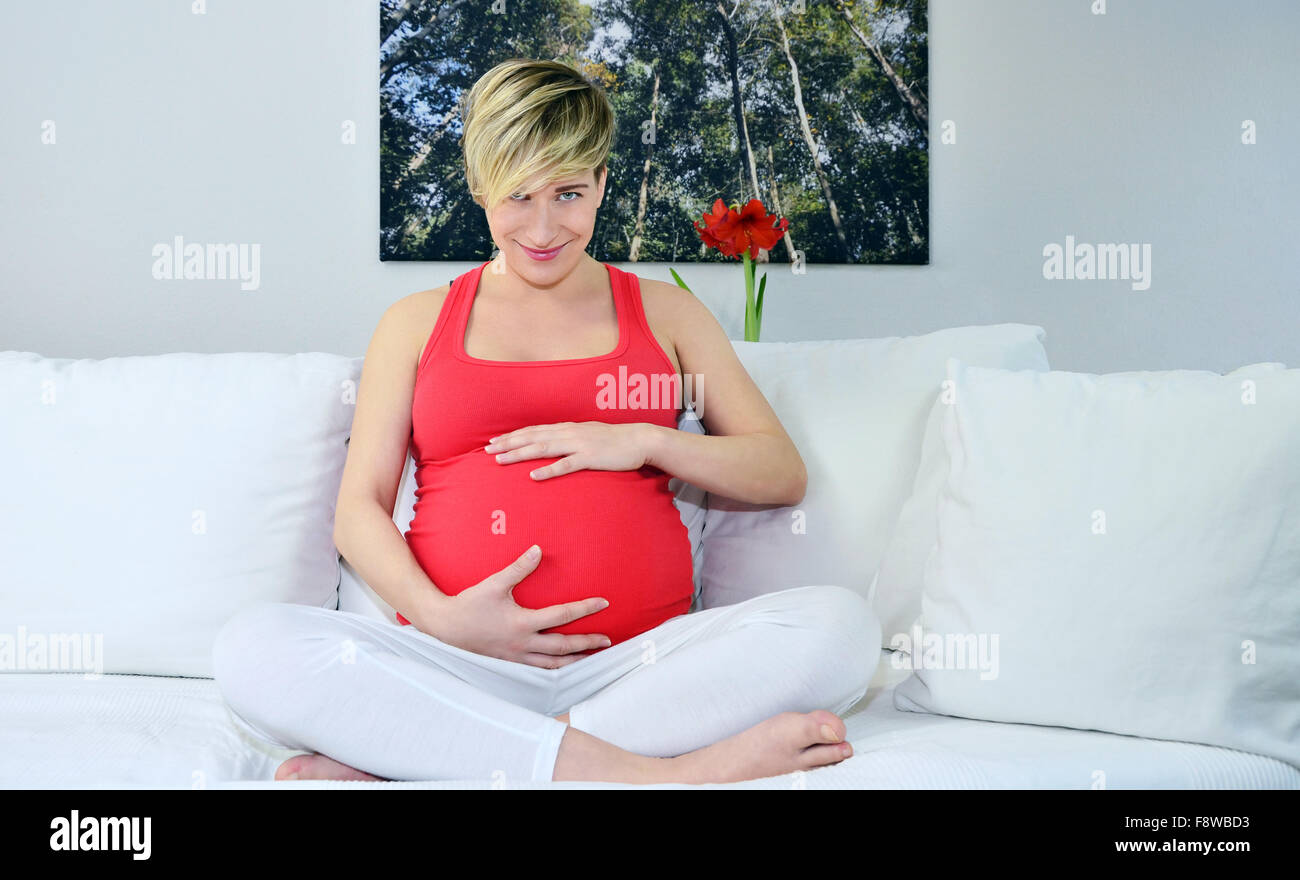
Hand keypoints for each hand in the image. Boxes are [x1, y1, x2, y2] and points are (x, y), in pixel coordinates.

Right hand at [427, 544, 612, 667]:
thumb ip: (518, 568)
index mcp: (522, 623)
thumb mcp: (494, 583)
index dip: (585, 609)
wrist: (445, 628)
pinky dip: (554, 671)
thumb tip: (538, 550)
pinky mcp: (509, 664)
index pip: (562, 616)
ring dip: (575, 662)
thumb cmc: (469, 604)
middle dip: (588, 643)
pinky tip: (561, 669)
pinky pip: (538, 672)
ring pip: (553, 665)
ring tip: (591, 659)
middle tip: (607, 640)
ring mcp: (517, 658)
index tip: (604, 603)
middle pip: (564, 646)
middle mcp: (523, 644)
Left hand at [483, 421, 655, 480]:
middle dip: (508, 443)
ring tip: (500, 460)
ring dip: (520, 454)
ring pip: (542, 448)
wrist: (640, 439)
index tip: (493, 441)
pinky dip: (548, 470)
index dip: (512, 436)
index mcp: (567, 428)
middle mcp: (569, 433)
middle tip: (486, 450)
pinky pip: (566, 465)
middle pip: (532, 437)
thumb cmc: (615, 440)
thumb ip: (570, 439)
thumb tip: (553, 444)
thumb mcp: (588, 435)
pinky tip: (533, 476)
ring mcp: (579, 445)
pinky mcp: (590, 458)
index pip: (534, 430)